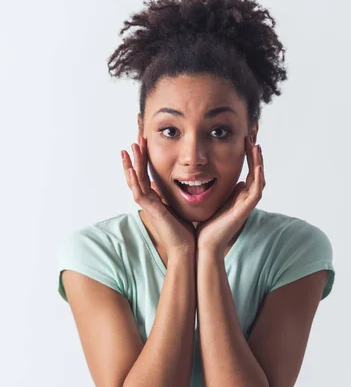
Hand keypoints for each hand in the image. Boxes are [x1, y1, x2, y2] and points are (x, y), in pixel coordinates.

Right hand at [122, 135, 195, 256]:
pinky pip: (139, 193)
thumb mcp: (180, 205)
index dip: (144, 158)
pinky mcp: (151, 210)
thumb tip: (185, 182)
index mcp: (155, 197)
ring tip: (128, 148)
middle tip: (135, 138)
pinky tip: (131, 168)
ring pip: (135, 181)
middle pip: (137, 173)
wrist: (186, 247)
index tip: (144, 142)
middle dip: (136, 156)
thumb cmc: (185, 230)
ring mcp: (148, 205)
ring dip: (131, 164)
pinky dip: (134, 180)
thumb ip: (176, 194)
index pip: (146, 173)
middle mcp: (149, 199)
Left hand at [196, 137, 265, 253]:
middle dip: (255, 149)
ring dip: (258, 161)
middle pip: (256, 168)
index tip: (246, 134)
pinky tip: (257, 165)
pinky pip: (256, 192)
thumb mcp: (213, 200)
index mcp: (238, 193)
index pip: (248, 167)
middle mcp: (245, 197)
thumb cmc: (206, 226)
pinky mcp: (244, 211)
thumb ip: (220, 189)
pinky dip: (258, 178)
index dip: (248, 151)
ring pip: (258, 178)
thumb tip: (225, 178)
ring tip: (255, 143)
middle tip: (254, 130)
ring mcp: (246, 204)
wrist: (204, 245)